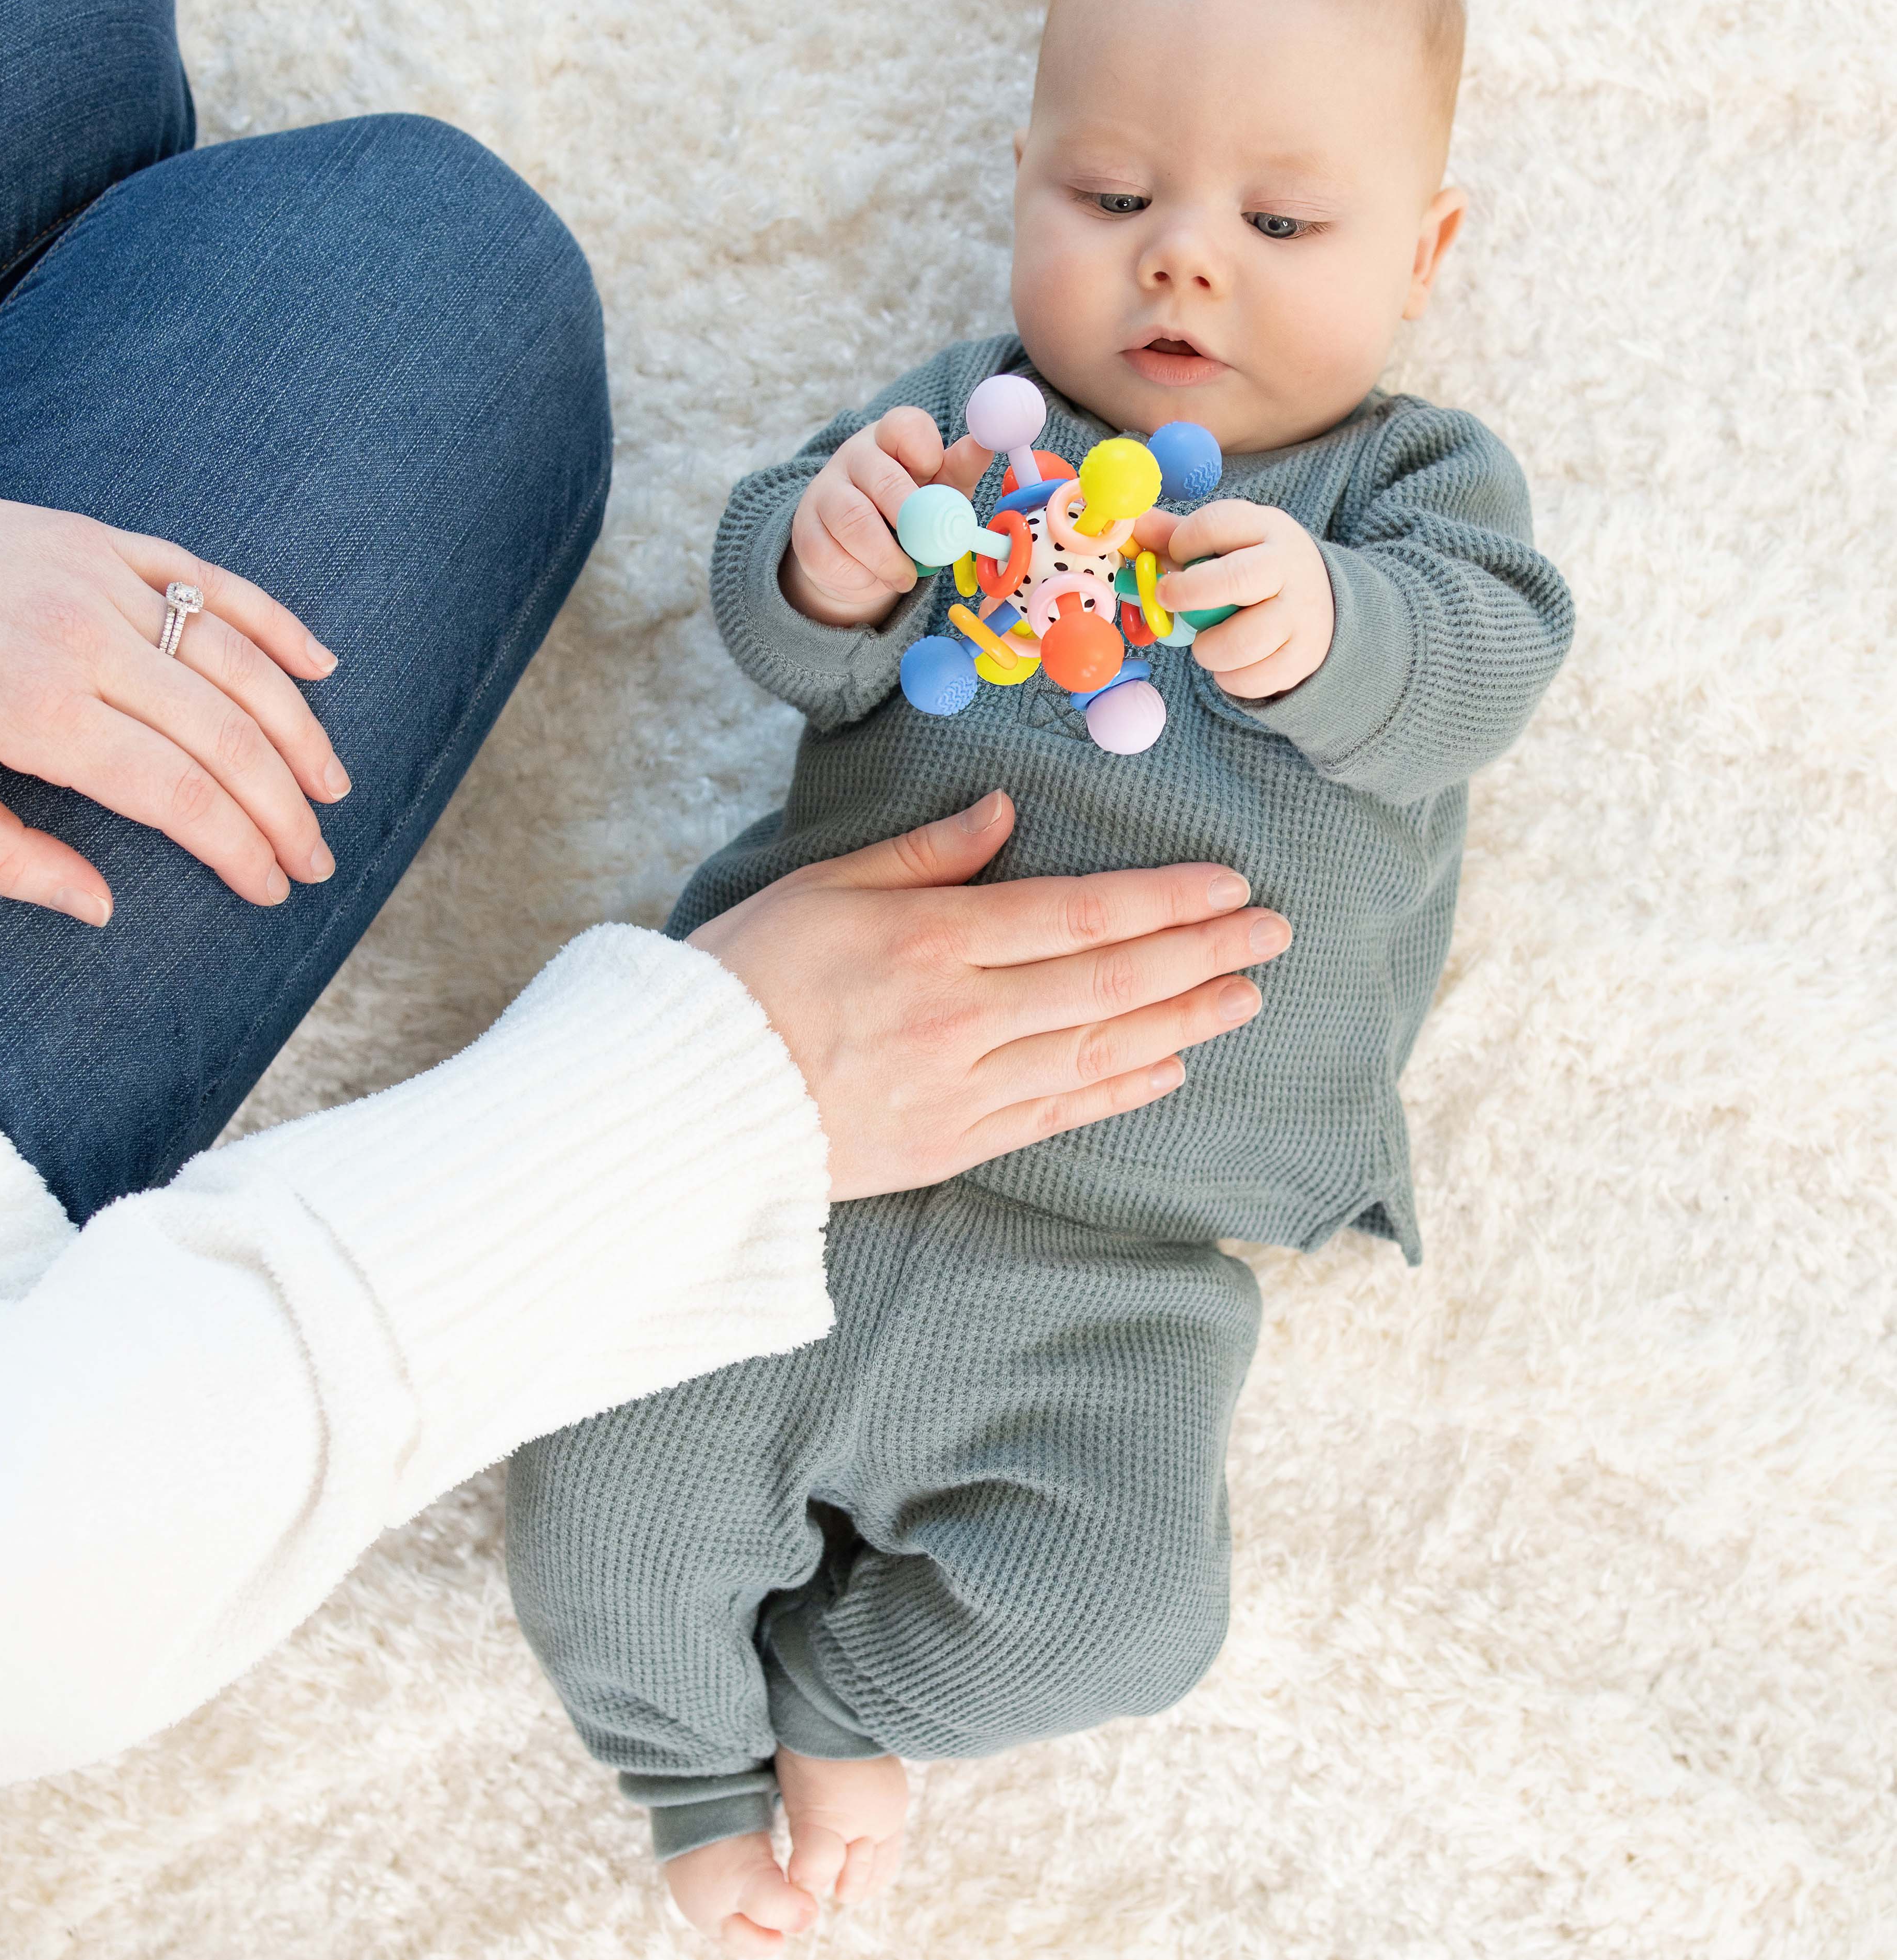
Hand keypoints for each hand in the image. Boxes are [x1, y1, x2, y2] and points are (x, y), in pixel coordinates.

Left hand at [0, 484, 349, 924]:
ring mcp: (98, 577)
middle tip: (316, 858)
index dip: (239, 848)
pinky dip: (273, 621)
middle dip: (284, 806)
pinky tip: (319, 666)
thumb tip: (99, 907)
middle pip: (224, 734)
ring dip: (297, 727)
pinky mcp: (99, 537)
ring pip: (235, 658)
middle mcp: (84, 638)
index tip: (270, 889)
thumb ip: (5, 859)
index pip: (178, 793)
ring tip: (328, 784)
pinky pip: (210, 578)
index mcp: (37, 711)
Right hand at [688, 790, 1289, 1198]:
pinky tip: (1172, 1069)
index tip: (1227, 886)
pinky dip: (1122, 1091)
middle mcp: (963, 1018)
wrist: (685, 1100)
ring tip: (1246, 995)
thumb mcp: (824, 885)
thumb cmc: (745, 976)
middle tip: (1274, 934)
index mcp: (933, 943)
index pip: (1078, 915)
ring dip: (1184, 1021)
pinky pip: (1059, 1115)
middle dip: (1201, 954)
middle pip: (1110, 982)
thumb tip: (1006, 814)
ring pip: (1100, 1051)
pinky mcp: (952, 1145)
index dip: (1163, 901)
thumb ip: (923, 854)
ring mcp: (963, 1090)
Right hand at [781, 407, 994, 627]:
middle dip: (911, 516)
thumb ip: (960, 469)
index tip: (935, 476)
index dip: (924, 451)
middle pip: (881, 478)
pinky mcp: (806, 533)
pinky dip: (859, 575)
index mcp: (890, 437)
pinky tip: (873, 577)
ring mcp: (824, 493)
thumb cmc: (910, 510)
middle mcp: (853, 457)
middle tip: (931, 548)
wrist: (860, 552)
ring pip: (852, 521)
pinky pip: (830, 556)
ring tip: (906, 577)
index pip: (903, 426)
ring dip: (886, 557)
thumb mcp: (940, 487)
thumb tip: (985, 445)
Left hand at [1137, 496, 1335, 701]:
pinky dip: (1229, 678)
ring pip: (1241, 642)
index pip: (1215, 524)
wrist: (1323, 601)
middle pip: (1234, 580)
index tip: (1174, 558)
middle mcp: (1289, 568)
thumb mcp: (1229, 539)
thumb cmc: (1257, 566)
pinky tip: (1229, 663)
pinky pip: (1251, 680)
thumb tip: (1132, 526)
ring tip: (1206, 641)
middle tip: (1167, 600)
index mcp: (1266, 528)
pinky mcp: (1303, 657)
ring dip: (1208, 648)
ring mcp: (1301, 615)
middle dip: (1188, 594)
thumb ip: (1177, 534)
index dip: (1182, 543)